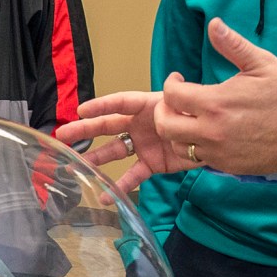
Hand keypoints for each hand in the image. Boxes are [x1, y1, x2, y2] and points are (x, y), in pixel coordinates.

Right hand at [57, 91, 195, 193]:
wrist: (213, 138)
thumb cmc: (199, 114)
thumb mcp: (188, 101)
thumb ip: (179, 95)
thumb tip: (175, 80)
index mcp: (147, 105)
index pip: (120, 102)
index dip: (102, 105)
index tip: (81, 111)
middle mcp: (139, 124)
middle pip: (107, 125)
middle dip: (84, 130)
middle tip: (62, 135)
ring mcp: (142, 145)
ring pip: (113, 151)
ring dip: (94, 159)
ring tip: (73, 167)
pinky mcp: (151, 164)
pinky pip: (133, 175)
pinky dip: (120, 186)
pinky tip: (105, 197)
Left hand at [155, 18, 276, 175]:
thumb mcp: (263, 63)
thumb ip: (233, 45)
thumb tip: (214, 24)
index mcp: (216, 103)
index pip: (172, 95)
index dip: (170, 84)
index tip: (178, 79)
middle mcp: (211, 131)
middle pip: (164, 126)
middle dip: (163, 111)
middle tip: (173, 102)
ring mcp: (217, 151)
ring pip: (177, 146)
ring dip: (176, 132)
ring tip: (187, 119)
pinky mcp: (226, 166)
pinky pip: (197, 160)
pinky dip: (194, 147)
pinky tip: (205, 134)